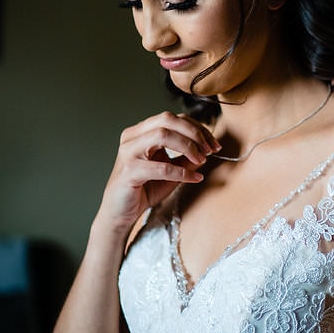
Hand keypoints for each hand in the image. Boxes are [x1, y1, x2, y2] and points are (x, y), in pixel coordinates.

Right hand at [95, 111, 218, 236]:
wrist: (120, 213)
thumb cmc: (144, 189)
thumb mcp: (171, 170)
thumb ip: (186, 158)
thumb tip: (206, 149)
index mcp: (141, 132)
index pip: (173, 118)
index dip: (197, 127)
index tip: (213, 143)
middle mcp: (132, 137)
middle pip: (167, 120)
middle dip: (194, 132)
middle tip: (209, 149)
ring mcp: (128, 152)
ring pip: (162, 135)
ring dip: (188, 146)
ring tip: (201, 160)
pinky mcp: (129, 171)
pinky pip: (161, 167)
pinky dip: (181, 172)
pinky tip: (194, 178)